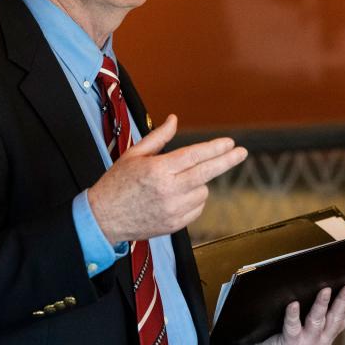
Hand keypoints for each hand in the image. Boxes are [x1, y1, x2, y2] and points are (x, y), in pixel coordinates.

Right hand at [89, 114, 247, 242]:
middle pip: (207, 173)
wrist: (102, 218)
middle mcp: (168, 191)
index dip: (215, 148)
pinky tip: (177, 196)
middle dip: (227, 161)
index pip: (195, 155)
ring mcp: (173, 210)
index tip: (230, 142)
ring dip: (198, 183)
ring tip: (176, 182)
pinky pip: (197, 208)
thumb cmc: (116, 183)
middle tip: (242, 152)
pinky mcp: (175, 225)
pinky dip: (193, 200)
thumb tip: (174, 119)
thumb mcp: (134, 154)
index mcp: (158, 170)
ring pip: (203, 191)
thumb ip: (159, 137)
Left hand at [249, 283, 344, 344]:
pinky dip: (293, 315)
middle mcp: (321, 341)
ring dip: (322, 305)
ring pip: (317, 321)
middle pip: (335, 318)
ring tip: (325, 290)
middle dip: (344, 300)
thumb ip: (317, 316)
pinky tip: (293, 304)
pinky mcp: (290, 344)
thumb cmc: (287, 338)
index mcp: (327, 336)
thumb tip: (325, 286)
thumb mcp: (308, 329)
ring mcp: (307, 344)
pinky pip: (292, 326)